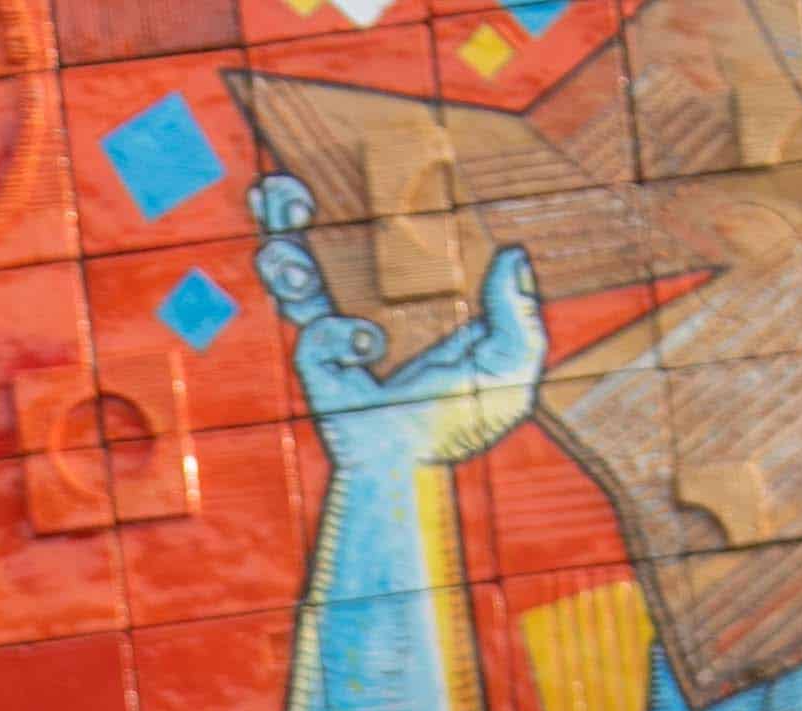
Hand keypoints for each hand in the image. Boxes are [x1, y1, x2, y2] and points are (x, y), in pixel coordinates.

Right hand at [255, 172, 550, 479]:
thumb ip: (518, 316)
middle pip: (315, 241)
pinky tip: (369, 349)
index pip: (376, 230)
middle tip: (286, 187)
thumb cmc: (459, 421)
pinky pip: (317, 333)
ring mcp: (332, 331)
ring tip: (289, 242)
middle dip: (289, 212)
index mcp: (403, 289)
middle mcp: (361, 300)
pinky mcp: (316, 364)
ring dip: (282, 253)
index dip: (359, 194)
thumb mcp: (509, 367)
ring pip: (290, 277)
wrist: (410, 465)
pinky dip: (340, 333)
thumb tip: (514, 255)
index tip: (358, 155)